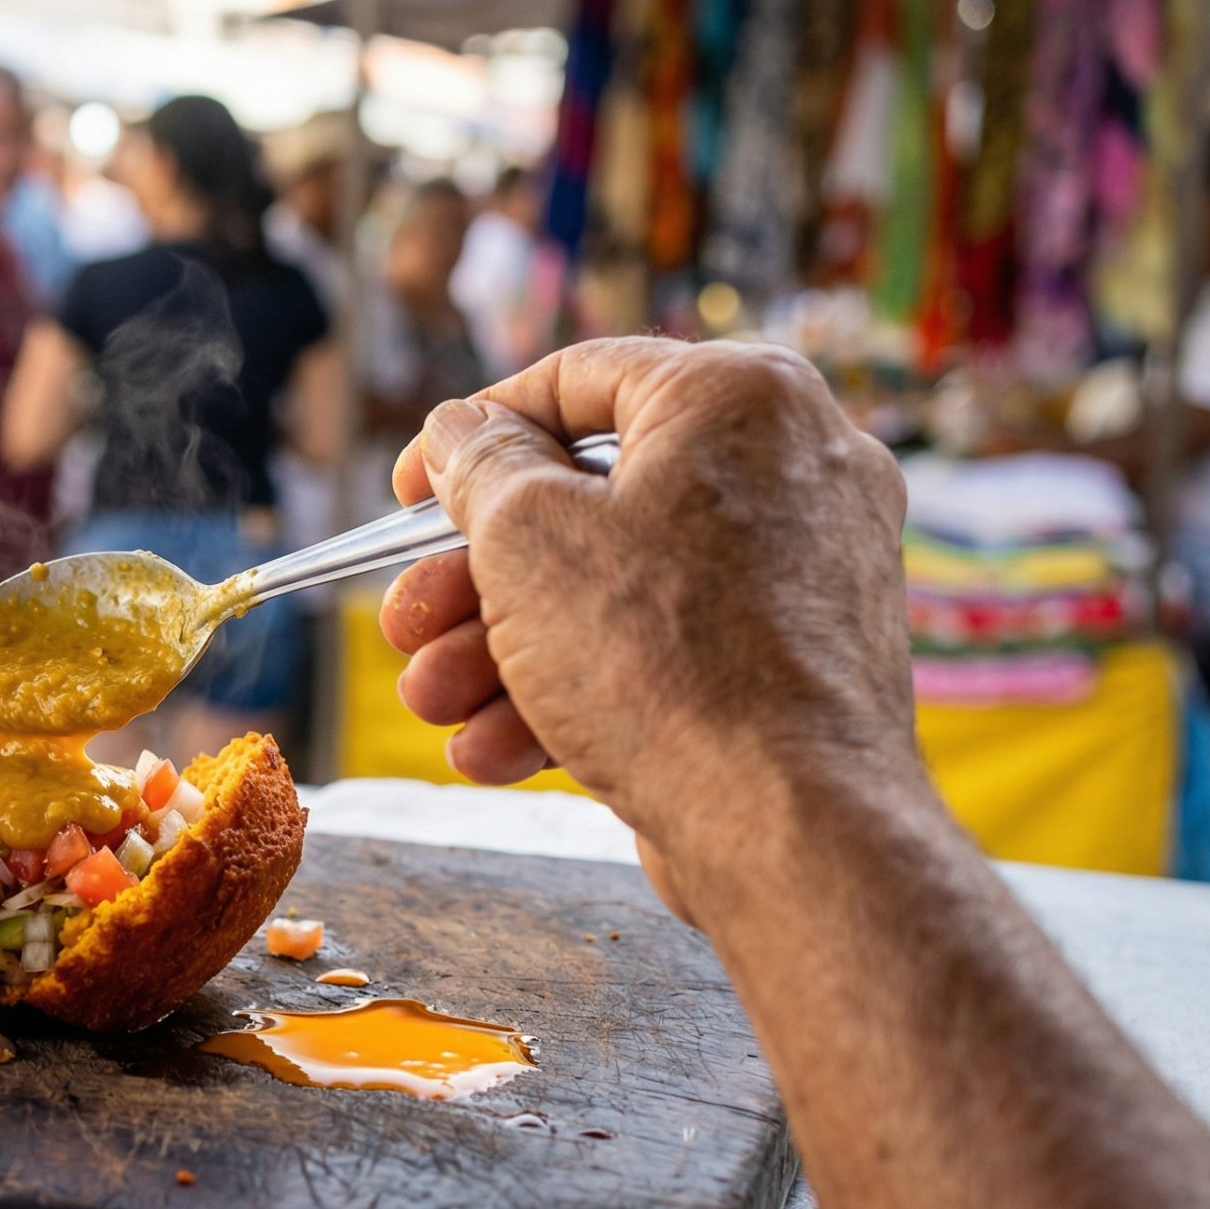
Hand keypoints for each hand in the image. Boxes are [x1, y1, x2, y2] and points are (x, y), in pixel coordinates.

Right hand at [378, 339, 916, 918]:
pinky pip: (669, 652)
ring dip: (504, 650)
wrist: (788, 827)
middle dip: (474, 580)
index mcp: (739, 397)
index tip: (408, 491)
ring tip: (434, 704)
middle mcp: (791, 468)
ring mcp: (804, 571)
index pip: (577, 381)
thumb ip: (478, 466)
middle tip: (406, 623)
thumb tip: (460, 430)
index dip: (471, 434)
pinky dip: (581, 691)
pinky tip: (496, 750)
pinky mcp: (797, 664)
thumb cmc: (665, 659)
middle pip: (588, 504)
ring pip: (617, 590)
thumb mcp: (525, 536)